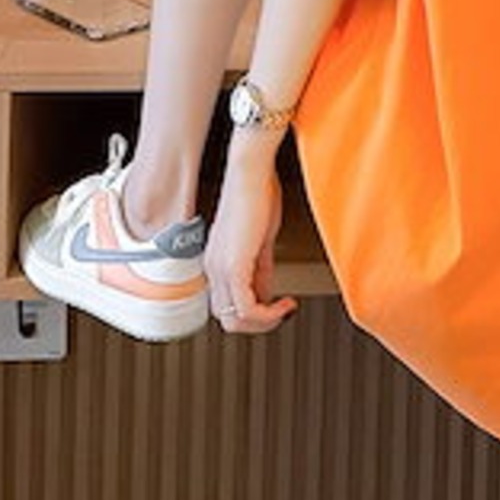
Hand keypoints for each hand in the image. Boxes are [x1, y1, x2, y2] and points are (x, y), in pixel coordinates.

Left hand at [202, 155, 299, 333]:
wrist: (250, 174)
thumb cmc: (257, 195)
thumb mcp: (261, 240)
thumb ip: (261, 268)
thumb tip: (266, 291)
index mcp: (218, 263)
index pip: (228, 307)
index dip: (256, 314)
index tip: (278, 305)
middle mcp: (214, 269)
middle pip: (228, 321)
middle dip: (260, 325)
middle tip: (282, 314)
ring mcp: (220, 269)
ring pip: (234, 320)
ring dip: (265, 322)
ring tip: (285, 310)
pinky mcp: (234, 265)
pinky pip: (246, 308)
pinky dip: (268, 314)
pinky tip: (284, 303)